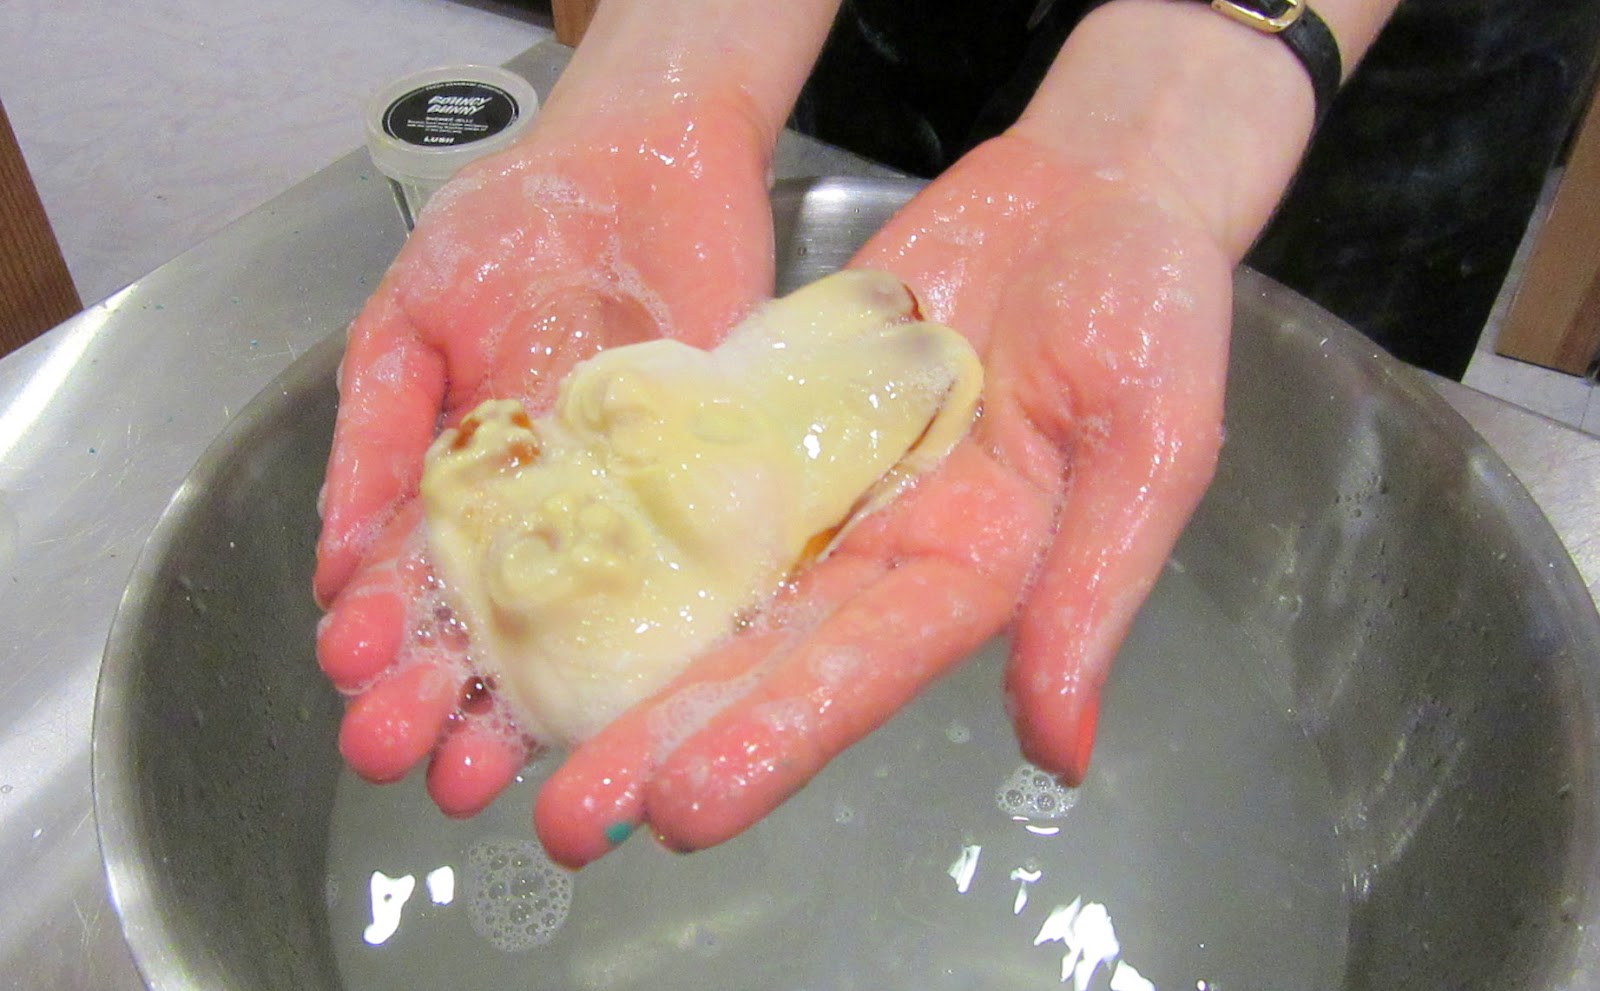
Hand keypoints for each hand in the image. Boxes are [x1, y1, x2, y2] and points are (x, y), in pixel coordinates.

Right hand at [313, 98, 778, 816]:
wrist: (647, 158)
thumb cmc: (517, 223)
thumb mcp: (415, 315)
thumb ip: (376, 427)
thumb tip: (330, 558)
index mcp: (464, 482)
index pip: (415, 578)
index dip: (385, 634)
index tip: (357, 683)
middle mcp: (547, 516)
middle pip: (492, 624)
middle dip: (446, 695)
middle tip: (412, 760)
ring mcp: (630, 511)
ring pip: (582, 626)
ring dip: (531, 700)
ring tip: (489, 769)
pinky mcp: (712, 492)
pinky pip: (685, 576)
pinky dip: (655, 640)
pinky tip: (618, 700)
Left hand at [531, 130, 1230, 866]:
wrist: (1095, 193)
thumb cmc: (1156, 311)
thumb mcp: (1155, 446)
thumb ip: (1094, 591)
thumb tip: (1059, 751)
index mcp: (974, 574)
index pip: (866, 672)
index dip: (779, 737)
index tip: (688, 806)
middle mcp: (885, 551)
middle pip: (765, 654)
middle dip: (672, 735)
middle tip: (575, 820)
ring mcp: (827, 486)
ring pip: (714, 581)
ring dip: (630, 653)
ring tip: (532, 727)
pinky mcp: (780, 417)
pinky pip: (696, 476)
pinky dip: (628, 526)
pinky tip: (547, 574)